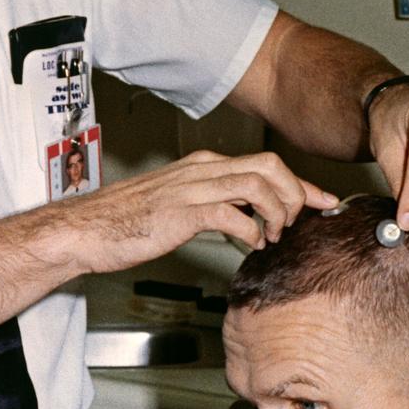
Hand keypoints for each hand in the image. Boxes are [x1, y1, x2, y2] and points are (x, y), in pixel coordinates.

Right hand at [58, 150, 337, 274]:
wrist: (85, 229)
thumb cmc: (128, 221)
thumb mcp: (180, 203)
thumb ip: (214, 203)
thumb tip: (248, 217)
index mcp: (204, 165)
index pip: (265, 164)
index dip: (301, 183)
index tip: (323, 200)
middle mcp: (202, 170)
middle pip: (271, 167)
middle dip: (296, 193)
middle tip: (300, 222)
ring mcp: (192, 188)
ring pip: (258, 186)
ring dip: (277, 213)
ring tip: (273, 236)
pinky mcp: (182, 211)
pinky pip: (232, 213)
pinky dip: (251, 230)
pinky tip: (251, 244)